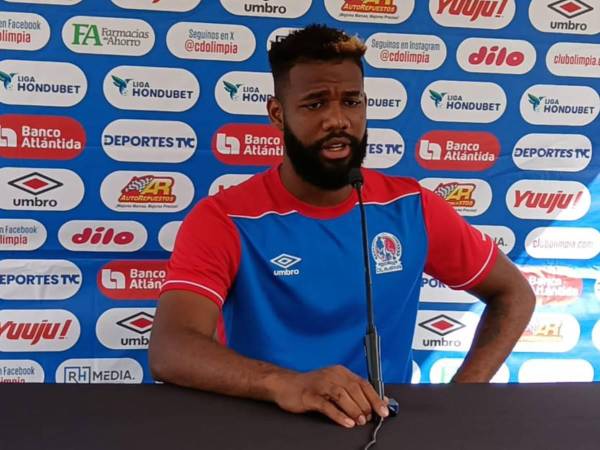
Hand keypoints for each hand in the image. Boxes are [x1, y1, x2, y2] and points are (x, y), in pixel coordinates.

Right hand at [270, 365, 388, 427]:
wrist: (285, 384)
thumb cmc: (312, 387)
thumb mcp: (334, 384)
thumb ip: (353, 392)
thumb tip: (375, 402)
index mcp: (340, 372)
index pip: (363, 383)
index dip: (375, 397)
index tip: (384, 411)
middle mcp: (332, 375)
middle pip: (354, 389)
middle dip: (365, 406)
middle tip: (369, 418)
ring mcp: (320, 385)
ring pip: (342, 395)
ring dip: (354, 410)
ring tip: (360, 421)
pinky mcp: (310, 396)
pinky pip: (327, 406)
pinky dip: (339, 415)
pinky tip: (347, 423)